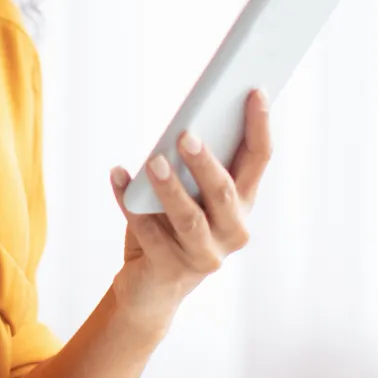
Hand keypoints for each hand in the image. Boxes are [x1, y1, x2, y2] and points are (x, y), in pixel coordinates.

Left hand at [108, 89, 272, 329]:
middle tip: (185, 134)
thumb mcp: (188, 193)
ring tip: (152, 161)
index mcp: (242, 204)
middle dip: (205, 163)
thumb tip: (184, 123)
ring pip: (190, 219)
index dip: (259, 126)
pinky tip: (118, 175)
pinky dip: (129, 201)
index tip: (254, 91)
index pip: (259, 160)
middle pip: (225, 193)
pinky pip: (148, 233)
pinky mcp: (171, 270)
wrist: (151, 287)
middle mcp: (232, 231)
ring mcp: (204, 255)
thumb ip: (192, 165)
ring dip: (170, 187)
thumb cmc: (170, 225)